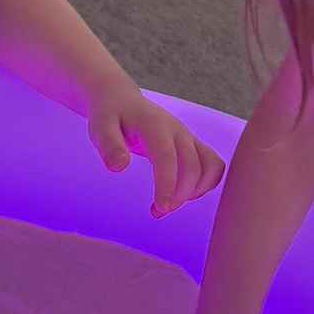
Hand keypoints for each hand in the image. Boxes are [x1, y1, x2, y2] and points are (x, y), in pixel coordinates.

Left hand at [88, 84, 224, 216]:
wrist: (122, 101)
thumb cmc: (110, 116)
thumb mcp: (100, 128)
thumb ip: (108, 146)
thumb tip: (119, 167)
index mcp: (155, 125)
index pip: (167, 156)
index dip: (167, 184)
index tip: (160, 208)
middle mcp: (177, 130)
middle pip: (192, 166)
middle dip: (179, 195)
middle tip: (157, 212)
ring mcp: (188, 137)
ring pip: (209, 166)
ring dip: (195, 191)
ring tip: (170, 203)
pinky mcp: (193, 145)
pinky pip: (213, 165)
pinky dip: (205, 184)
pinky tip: (183, 195)